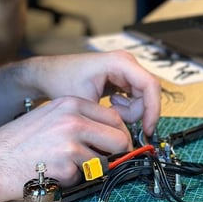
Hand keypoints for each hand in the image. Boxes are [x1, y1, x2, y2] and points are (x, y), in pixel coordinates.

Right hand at [0, 95, 134, 196]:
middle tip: (105, 161)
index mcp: (70, 103)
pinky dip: (73, 181)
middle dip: (116, 153)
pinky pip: (84, 178)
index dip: (117, 134)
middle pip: (119, 138)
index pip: (113, 117)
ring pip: (105, 161)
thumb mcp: (49, 116)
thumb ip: (78, 119)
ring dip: (91, 169)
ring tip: (65, 166)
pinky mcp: (66, 168)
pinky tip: (53, 174)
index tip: (115, 145)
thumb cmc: (16, 142)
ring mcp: (70, 144)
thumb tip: (109, 133)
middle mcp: (73, 120)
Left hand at [20, 51, 161, 137]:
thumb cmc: (62, 80)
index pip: (150, 85)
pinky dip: (125, 108)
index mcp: (120, 62)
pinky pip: (136, 98)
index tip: (147, 129)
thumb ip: (106, 119)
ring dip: (128, 112)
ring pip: (142, 98)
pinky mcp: (124, 78)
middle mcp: (127, 63)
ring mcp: (126, 70)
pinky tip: (109, 105)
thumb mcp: (84, 102)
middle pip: (147, 94)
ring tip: (108, 110)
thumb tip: (121, 139)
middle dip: (137, 113)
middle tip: (118, 122)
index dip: (153, 109)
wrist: (50, 74)